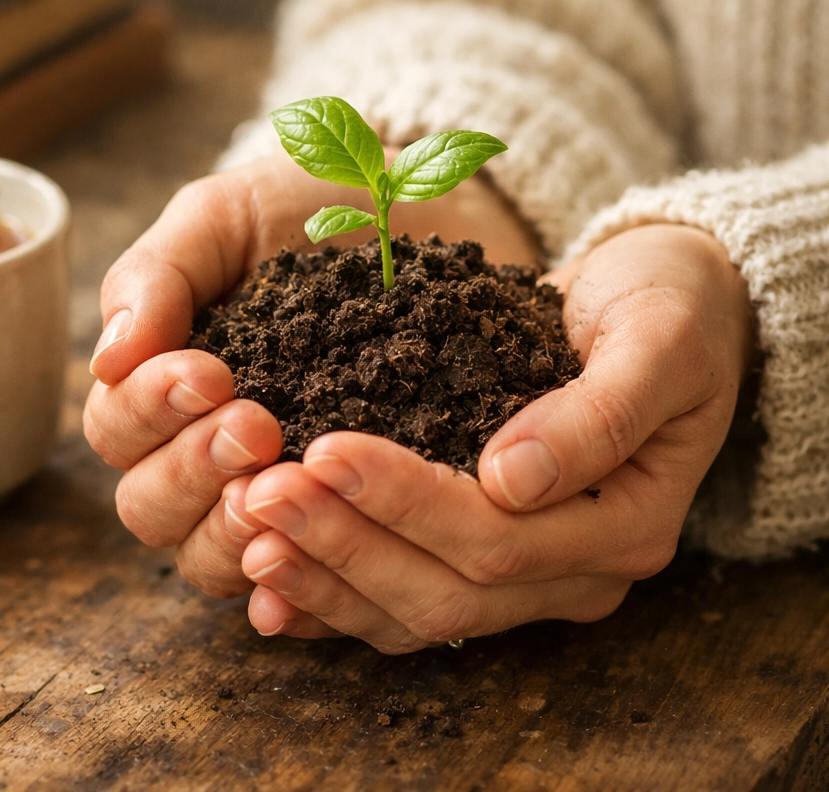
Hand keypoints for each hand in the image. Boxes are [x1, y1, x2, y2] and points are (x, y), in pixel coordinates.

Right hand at [83, 149, 538, 596]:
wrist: (418, 218)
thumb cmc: (309, 208)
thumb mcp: (227, 216)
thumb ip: (158, 274)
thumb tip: (106, 356)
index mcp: (165, 385)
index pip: (117, 428)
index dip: (148, 412)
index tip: (209, 373)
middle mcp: (204, 452)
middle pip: (151, 507)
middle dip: (192, 471)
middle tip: (256, 424)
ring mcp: (269, 492)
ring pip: (208, 556)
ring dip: (232, 532)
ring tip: (282, 485)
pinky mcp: (336, 519)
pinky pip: (295, 580)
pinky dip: (289, 588)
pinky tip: (303, 575)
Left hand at [239, 224, 753, 650]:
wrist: (671, 311)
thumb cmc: (672, 312)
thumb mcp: (657, 340)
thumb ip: (598, 415)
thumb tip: (510, 481)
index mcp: (623, 524)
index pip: (497, 537)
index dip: (406, 501)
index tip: (324, 449)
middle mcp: (575, 568)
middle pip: (445, 588)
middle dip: (345, 543)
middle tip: (258, 493)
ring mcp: (531, 572)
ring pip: (417, 609)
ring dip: (326, 575)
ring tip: (247, 530)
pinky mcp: (487, 554)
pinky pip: (405, 596)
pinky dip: (336, 594)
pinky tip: (270, 581)